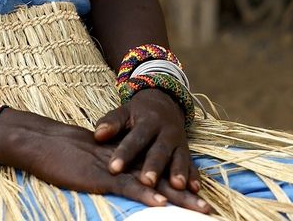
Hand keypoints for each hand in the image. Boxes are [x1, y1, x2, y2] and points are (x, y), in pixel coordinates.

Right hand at [0, 107, 204, 208]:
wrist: (42, 141)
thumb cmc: (61, 154)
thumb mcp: (89, 162)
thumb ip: (106, 169)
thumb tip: (120, 183)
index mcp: (123, 157)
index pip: (155, 171)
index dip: (177, 183)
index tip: (199, 196)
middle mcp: (124, 161)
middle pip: (161, 177)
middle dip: (187, 194)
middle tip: (210, 208)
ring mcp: (114, 167)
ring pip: (151, 183)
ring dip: (177, 197)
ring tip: (200, 209)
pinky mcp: (101, 176)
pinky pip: (127, 186)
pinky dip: (146, 195)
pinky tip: (161, 203)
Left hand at [94, 89, 208, 212]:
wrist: (164, 102)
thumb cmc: (138, 112)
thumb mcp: (124, 112)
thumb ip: (111, 122)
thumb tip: (97, 135)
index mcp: (147, 121)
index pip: (135, 138)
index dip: (124, 153)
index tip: (113, 168)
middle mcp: (165, 131)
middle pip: (159, 150)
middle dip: (153, 166)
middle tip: (146, 181)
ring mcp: (178, 141)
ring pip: (178, 157)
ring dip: (178, 171)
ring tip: (177, 186)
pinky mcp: (187, 151)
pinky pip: (192, 163)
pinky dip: (194, 175)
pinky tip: (195, 189)